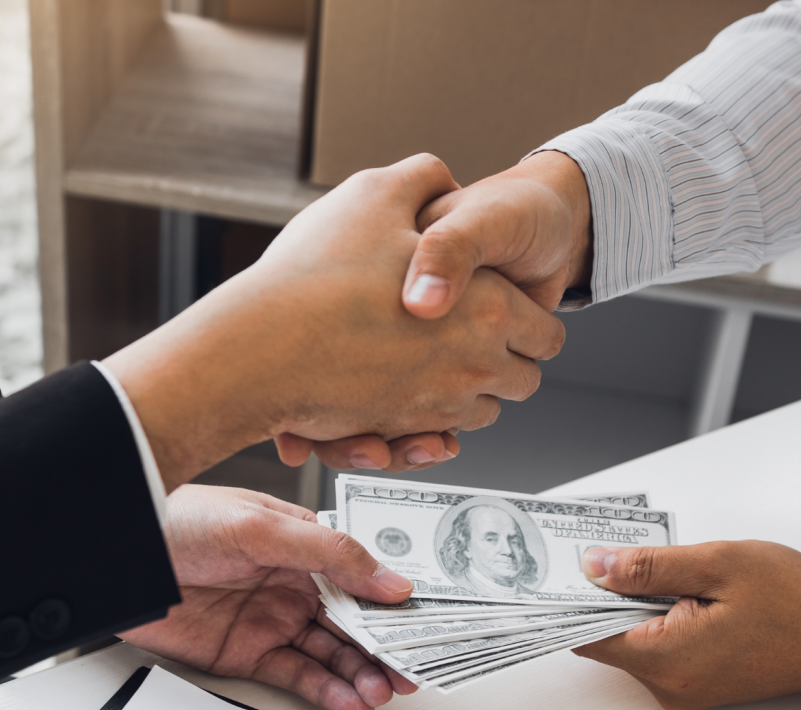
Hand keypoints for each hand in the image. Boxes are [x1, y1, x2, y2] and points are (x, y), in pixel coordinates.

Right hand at [102, 154, 565, 489]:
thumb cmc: (314, 277)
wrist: (256, 351)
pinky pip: (434, 442)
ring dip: (465, 393)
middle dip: (503, 361)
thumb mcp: (375, 196)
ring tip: (432, 360)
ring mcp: (438, 406)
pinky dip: (426, 427)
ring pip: (478, 413)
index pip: (545, 332)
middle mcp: (473, 364)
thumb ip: (422, 179)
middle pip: (521, 380)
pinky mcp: (400, 434)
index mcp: (488, 307)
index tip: (508, 308)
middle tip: (474, 335)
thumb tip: (443, 176)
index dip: (527, 317)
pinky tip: (401, 391)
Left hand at [120, 485, 418, 709]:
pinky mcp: (248, 654)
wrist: (115, 557)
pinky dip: (328, 690)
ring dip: (360, 673)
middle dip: (385, 646)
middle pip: (352, 620)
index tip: (425, 622)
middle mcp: (292, 582)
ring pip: (331, 653)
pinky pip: (298, 675)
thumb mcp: (261, 527)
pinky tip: (352, 699)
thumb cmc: (177, 521)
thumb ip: (328, 553)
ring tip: (383, 690)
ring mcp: (272, 620)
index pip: (361, 573)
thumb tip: (389, 578)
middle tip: (412, 669)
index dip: (393, 599)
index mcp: (301, 543)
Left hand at [571, 541, 800, 709]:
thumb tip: (594, 566)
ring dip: (639, 599)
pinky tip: (685, 586)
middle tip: (617, 546)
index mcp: (667, 659)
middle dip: (607, 590)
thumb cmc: (799, 601)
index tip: (561, 565)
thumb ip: (649, 567)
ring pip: (633, 636)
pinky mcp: (699, 683)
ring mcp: (684, 689)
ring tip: (667, 564)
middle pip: (607, 634)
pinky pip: (659, 644)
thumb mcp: (718, 563)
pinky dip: (660, 613)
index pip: (585, 634)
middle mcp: (669, 685)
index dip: (569, 597)